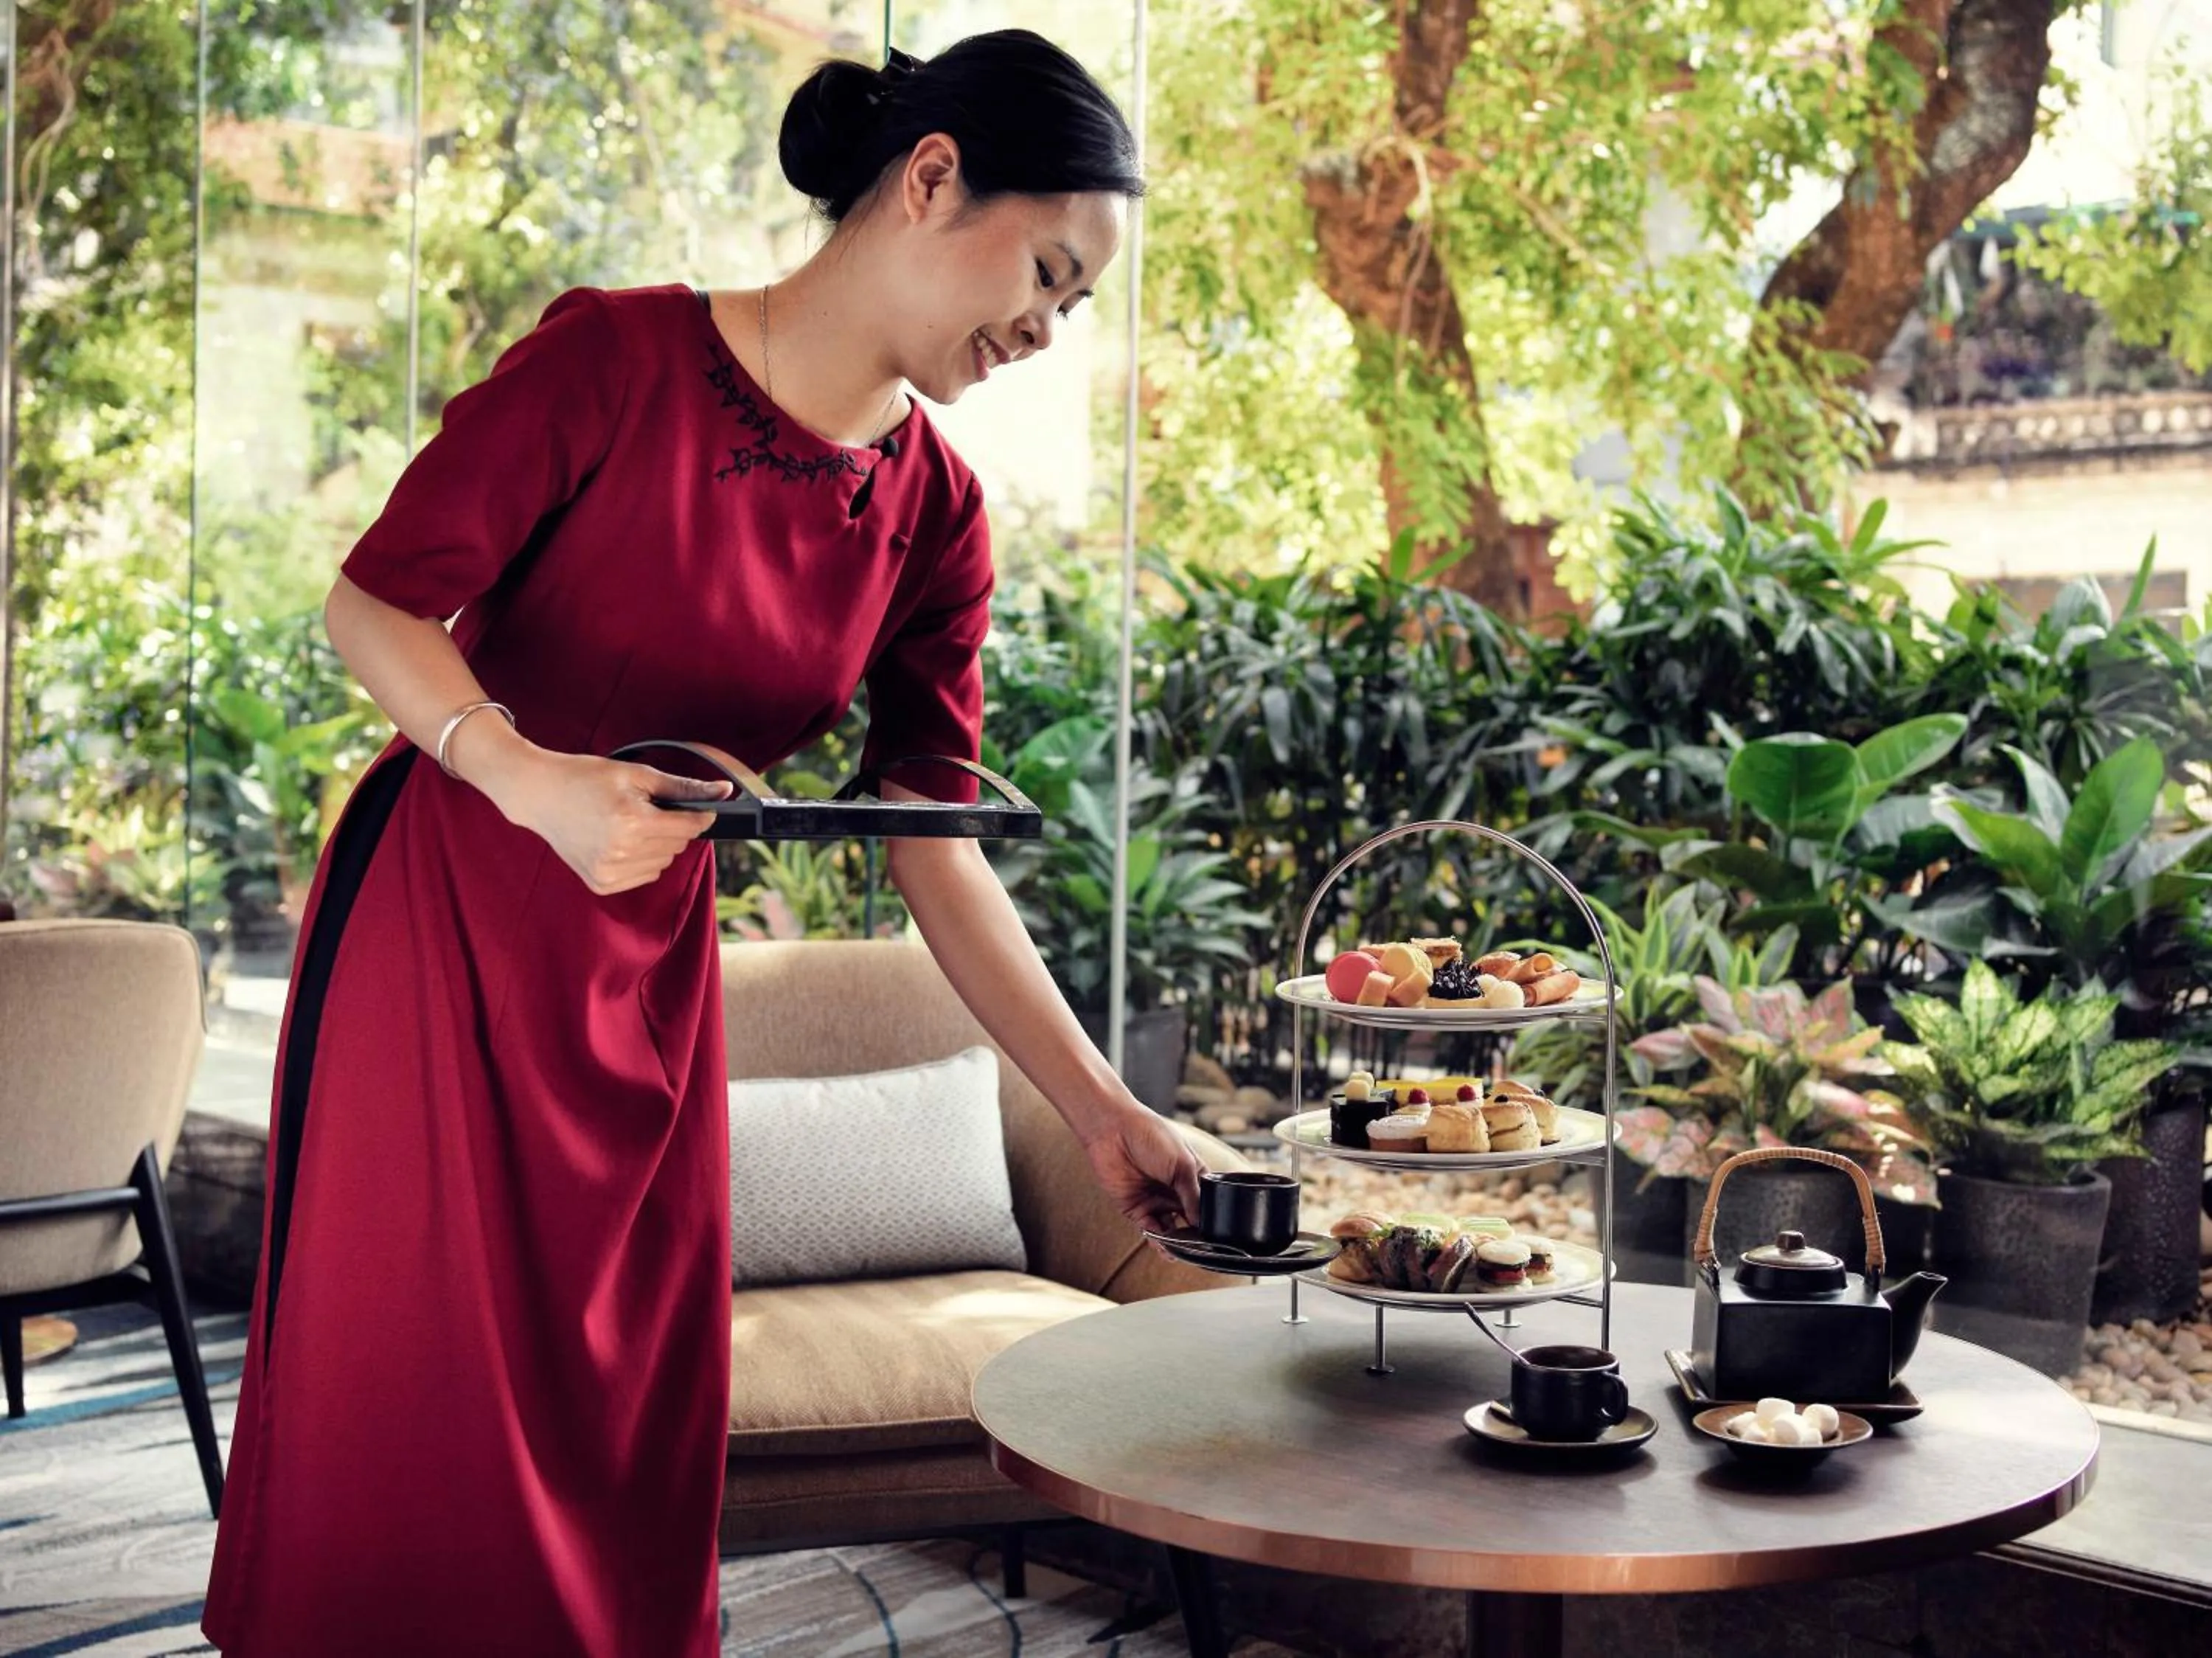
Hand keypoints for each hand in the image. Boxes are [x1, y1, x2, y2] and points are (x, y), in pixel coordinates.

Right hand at [498, 750, 730, 894]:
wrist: (540, 794)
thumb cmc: (586, 778)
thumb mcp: (637, 775)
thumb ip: (683, 786)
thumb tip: (724, 792)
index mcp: (632, 822)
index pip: (689, 827)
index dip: (700, 815)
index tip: (702, 808)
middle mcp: (621, 852)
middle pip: (678, 845)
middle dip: (673, 827)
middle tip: (647, 809)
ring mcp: (609, 872)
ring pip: (664, 862)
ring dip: (658, 845)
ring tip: (629, 823)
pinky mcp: (601, 884)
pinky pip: (645, 875)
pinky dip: (641, 860)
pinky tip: (619, 841)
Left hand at [1080, 1104, 1204, 1237]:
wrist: (1114, 1130)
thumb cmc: (1152, 1136)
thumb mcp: (1182, 1164)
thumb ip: (1193, 1196)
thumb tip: (1203, 1224)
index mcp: (1192, 1177)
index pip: (1207, 1205)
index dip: (1212, 1220)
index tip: (1216, 1236)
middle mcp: (1176, 1191)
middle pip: (1190, 1222)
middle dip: (1195, 1236)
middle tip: (1199, 1247)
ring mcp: (1156, 1201)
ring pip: (1171, 1231)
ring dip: (1176, 1243)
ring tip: (1181, 1249)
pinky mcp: (1136, 1209)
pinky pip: (1151, 1230)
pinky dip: (1158, 1240)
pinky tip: (1165, 1245)